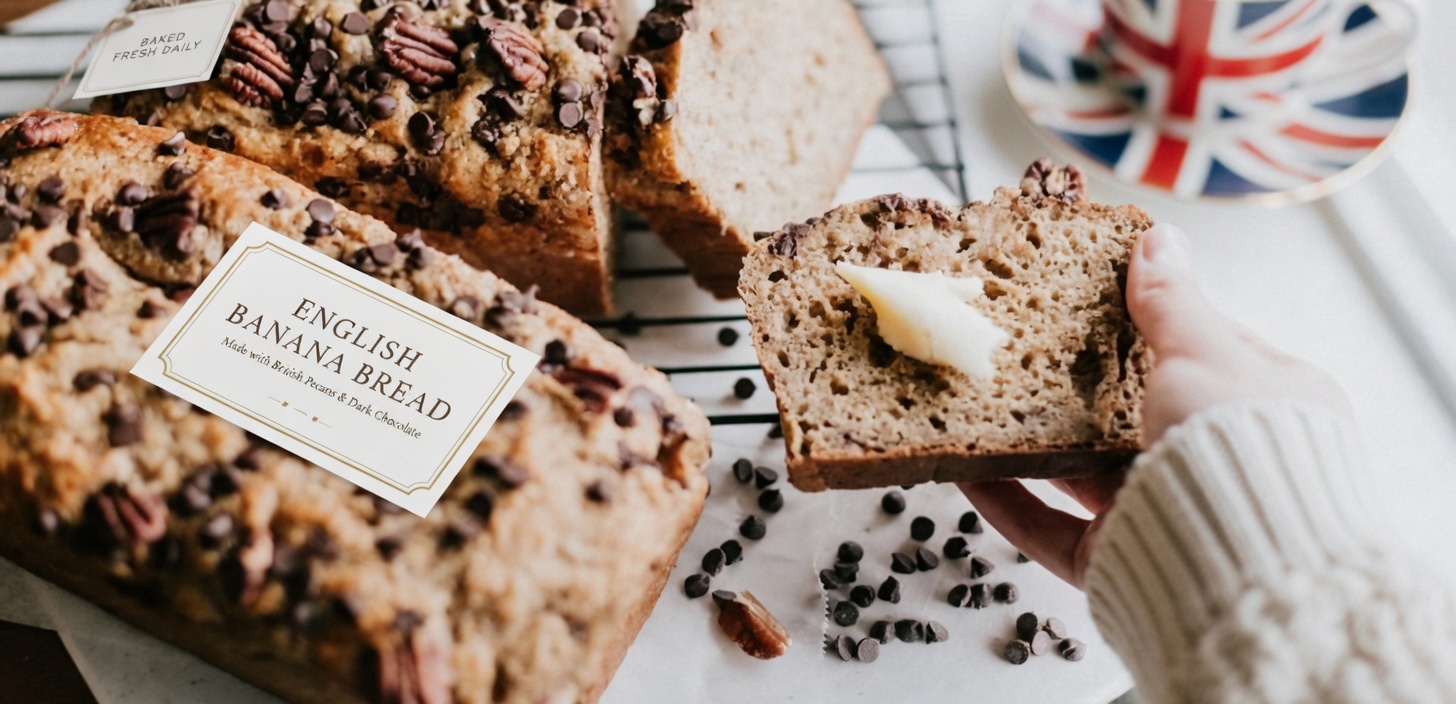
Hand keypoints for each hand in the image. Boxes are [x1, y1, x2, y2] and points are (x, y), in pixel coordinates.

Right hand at [959, 223, 1346, 586]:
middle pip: (1132, 409)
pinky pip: (1049, 527)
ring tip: (976, 399)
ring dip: (1031, 439)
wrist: (1241, 578)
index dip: (1147, 318)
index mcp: (1265, 404)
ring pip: (1084, 471)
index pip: (1201, 346)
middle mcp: (1218, 460)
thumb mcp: (1203, 355)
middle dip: (1076, 381)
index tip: (1087, 294)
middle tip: (1019, 343)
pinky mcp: (1119, 561)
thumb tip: (1157, 237)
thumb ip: (1169, 300)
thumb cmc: (1239, 449)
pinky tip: (963, 472)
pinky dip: (1006, 500)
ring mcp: (1165, 513)